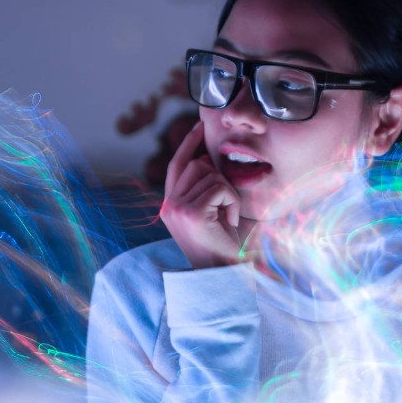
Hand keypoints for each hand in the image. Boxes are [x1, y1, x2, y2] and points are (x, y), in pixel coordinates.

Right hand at [160, 121, 243, 268]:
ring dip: (228, 194)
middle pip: (197, 165)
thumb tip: (205, 158)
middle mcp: (169, 206)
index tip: (199, 127)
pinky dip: (232, 202)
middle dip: (219, 178)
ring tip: (227, 217)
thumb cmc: (222, 246)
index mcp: (169, 206)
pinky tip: (230, 222)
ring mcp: (178, 209)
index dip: (188, 144)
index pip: (176, 165)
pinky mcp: (192, 212)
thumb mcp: (208, 213)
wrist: (222, 275)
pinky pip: (220, 188)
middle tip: (226, 205)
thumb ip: (201, 189)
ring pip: (211, 175)